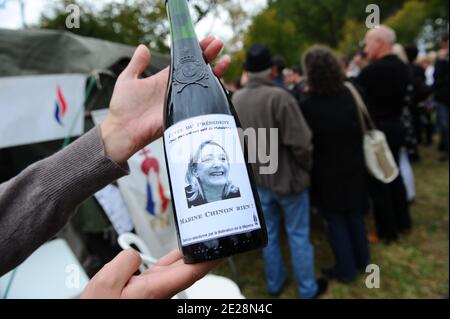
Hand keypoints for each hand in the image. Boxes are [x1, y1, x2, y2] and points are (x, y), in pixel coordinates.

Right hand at [81, 249, 221, 298]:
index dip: (210, 259)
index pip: (192, 271)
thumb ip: (125, 262)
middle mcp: (158, 290)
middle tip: (217, 236)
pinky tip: (179, 250)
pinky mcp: (146, 289)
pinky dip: (173, 258)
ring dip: (190, 253)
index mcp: (154, 290)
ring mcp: (154, 289)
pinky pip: (163, 270)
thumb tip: (134, 255)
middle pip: (188, 268)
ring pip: (176, 268)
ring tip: (202, 237)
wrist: (97, 318)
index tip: (224, 248)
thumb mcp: (106, 284)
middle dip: (203, 252)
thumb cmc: (99, 310)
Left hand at [101, 36, 230, 164]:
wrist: (123, 130)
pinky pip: (202, 104)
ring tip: (224, 59)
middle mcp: (177, 88)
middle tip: (218, 44)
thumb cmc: (123, 107)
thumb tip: (143, 47)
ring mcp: (182, 101)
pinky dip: (213, 94)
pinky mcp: (184, 114)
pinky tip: (219, 83)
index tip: (206, 39)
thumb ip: (137, 64)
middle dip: (210, 56)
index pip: (185, 61)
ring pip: (204, 85)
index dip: (196, 50)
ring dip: (217, 72)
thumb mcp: (128, 79)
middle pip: (198, 70)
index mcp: (165, 79)